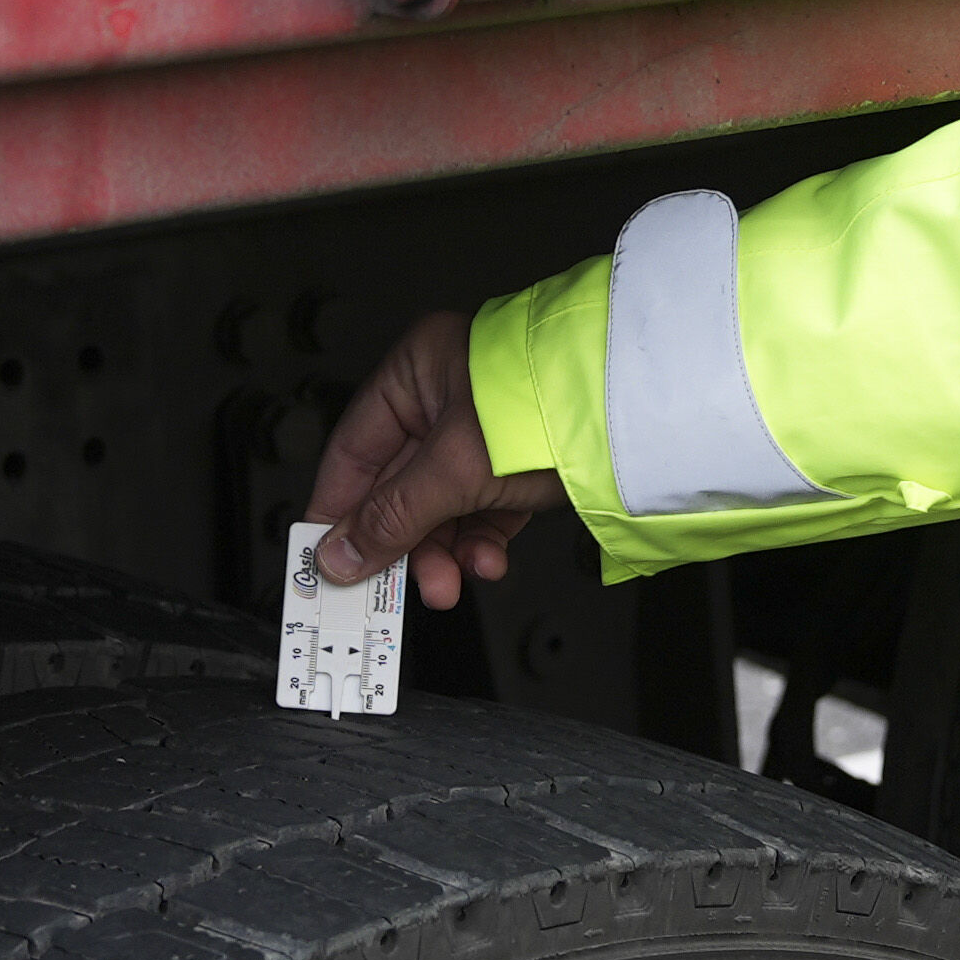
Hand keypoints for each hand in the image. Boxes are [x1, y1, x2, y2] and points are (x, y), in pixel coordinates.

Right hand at [302, 306, 562, 609]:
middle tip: (387, 587)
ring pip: (442, 504)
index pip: (355, 450)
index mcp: (418, 372)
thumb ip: (393, 515)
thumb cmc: (552, 405)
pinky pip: (483, 510)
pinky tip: (486, 561)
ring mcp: (487, 429)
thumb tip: (341, 554)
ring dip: (442, 550)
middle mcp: (448, 395)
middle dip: (400, 541)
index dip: (337, 508)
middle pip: (399, 485)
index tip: (323, 556)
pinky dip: (481, 541)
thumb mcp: (455, 468)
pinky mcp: (521, 461)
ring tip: (447, 583)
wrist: (635, 417)